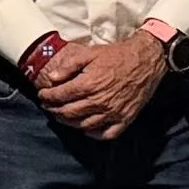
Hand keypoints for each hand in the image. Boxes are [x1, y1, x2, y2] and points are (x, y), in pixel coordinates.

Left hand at [36, 34, 168, 139]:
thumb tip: (52, 78)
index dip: (47, 97)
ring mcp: (113, 113)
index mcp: (89, 84)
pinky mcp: (125, 118)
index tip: (42, 95)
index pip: (61, 96)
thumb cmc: (117, 55)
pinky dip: (94, 134)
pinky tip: (87, 129)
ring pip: (84, 126)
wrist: (146, 60)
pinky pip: (107, 134)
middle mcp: (99, 101)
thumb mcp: (90, 53)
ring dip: (70, 123)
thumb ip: (69, 66)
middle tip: (48, 107)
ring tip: (63, 117)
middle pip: (69, 113)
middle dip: (55, 111)